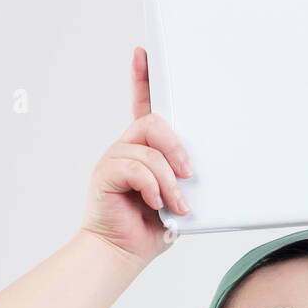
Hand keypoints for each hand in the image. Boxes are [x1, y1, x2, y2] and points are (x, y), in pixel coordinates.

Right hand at [79, 47, 192, 262]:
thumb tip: (202, 168)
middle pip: (154, 123)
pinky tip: (154, 204)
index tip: (144, 53)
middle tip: (190, 174)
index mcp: (143, 149)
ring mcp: (114, 159)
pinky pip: (136, 169)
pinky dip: (152, 188)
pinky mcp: (104, 173)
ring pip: (149, 151)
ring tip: (177, 205)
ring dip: (169, 180)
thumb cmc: (150, 227)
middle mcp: (126, 148)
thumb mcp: (179, 197)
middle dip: (177, 148)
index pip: (144, 106)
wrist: (121, 253)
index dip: (143, 78)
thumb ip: (185, 177)